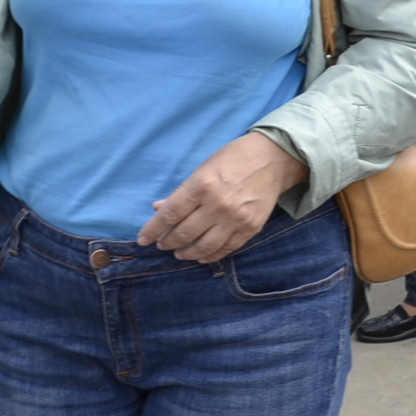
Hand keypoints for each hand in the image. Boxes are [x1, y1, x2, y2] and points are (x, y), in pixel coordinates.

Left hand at [137, 132, 307, 262]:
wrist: (272, 159)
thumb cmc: (232, 159)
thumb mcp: (202, 169)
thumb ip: (181, 192)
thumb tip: (158, 209)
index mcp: (201, 185)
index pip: (169, 214)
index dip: (153, 230)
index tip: (143, 239)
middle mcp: (217, 204)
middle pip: (184, 233)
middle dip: (168, 243)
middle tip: (162, 245)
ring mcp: (235, 219)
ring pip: (204, 247)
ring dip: (187, 253)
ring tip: (179, 253)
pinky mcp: (250, 228)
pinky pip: (226, 249)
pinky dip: (210, 256)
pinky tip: (201, 256)